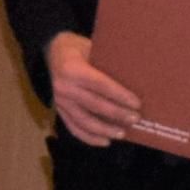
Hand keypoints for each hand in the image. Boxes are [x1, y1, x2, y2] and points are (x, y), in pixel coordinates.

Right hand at [44, 32, 142, 149]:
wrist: (53, 51)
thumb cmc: (79, 49)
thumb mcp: (93, 48)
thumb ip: (107, 63)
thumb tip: (136, 78)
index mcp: (73, 69)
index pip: (100, 85)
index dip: (119, 95)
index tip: (136, 103)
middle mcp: (64, 87)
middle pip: (94, 105)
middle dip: (117, 114)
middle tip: (135, 119)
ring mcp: (60, 101)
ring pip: (84, 120)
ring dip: (105, 129)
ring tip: (122, 134)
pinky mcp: (59, 111)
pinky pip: (74, 127)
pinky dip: (89, 137)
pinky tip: (105, 141)